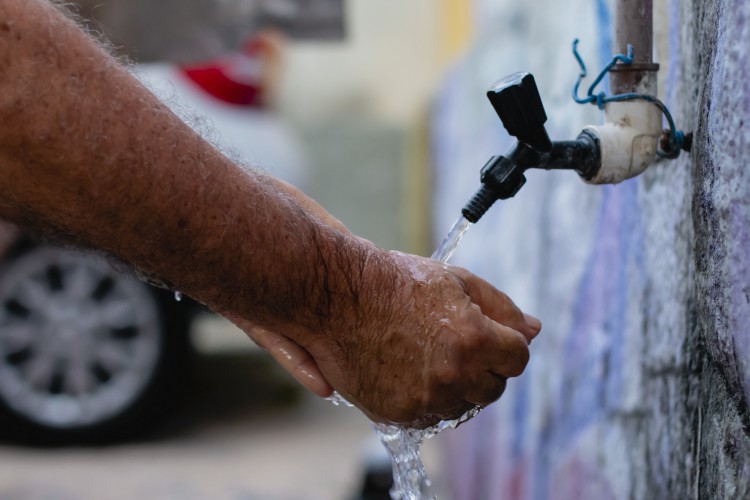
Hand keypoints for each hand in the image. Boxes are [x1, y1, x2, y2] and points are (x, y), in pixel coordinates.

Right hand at [227, 249, 539, 427]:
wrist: (337, 298)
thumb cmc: (396, 283)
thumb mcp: (457, 282)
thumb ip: (501, 307)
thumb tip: (534, 329)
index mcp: (474, 339)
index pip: (517, 357)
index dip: (505, 343)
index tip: (487, 335)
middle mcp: (453, 375)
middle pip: (494, 387)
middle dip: (484, 366)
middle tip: (457, 344)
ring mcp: (425, 399)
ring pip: (465, 405)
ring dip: (458, 385)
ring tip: (432, 355)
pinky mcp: (399, 414)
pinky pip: (432, 417)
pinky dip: (430, 399)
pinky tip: (413, 370)